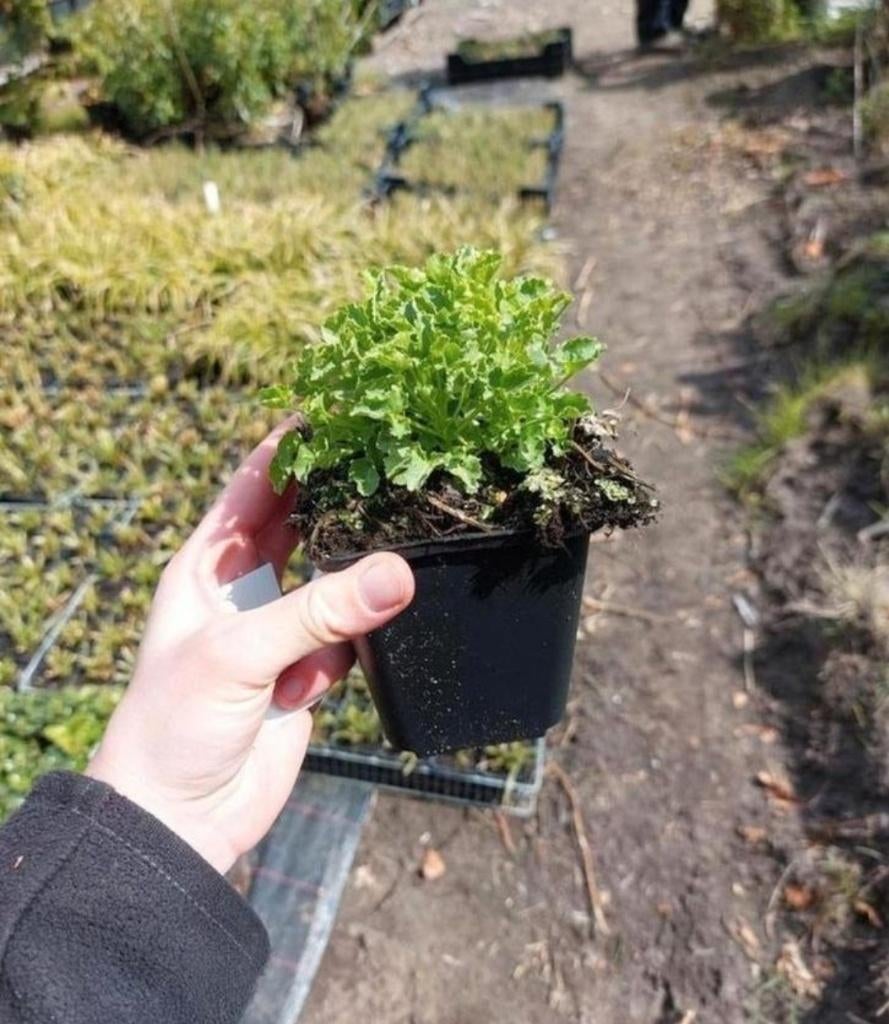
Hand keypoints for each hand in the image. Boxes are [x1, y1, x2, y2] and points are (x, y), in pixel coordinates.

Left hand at [87, 419, 413, 873]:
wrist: (180, 819)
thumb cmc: (175, 724)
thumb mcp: (238, 653)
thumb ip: (319, 611)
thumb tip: (398, 571)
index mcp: (205, 569)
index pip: (251, 490)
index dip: (288, 450)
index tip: (334, 411)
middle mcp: (243, 593)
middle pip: (299, 527)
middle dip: (338, 497)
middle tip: (388, 458)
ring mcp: (278, 634)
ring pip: (332, 581)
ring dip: (359, 567)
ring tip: (405, 526)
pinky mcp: (308, 675)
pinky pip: (349, 636)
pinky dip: (364, 631)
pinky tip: (387, 616)